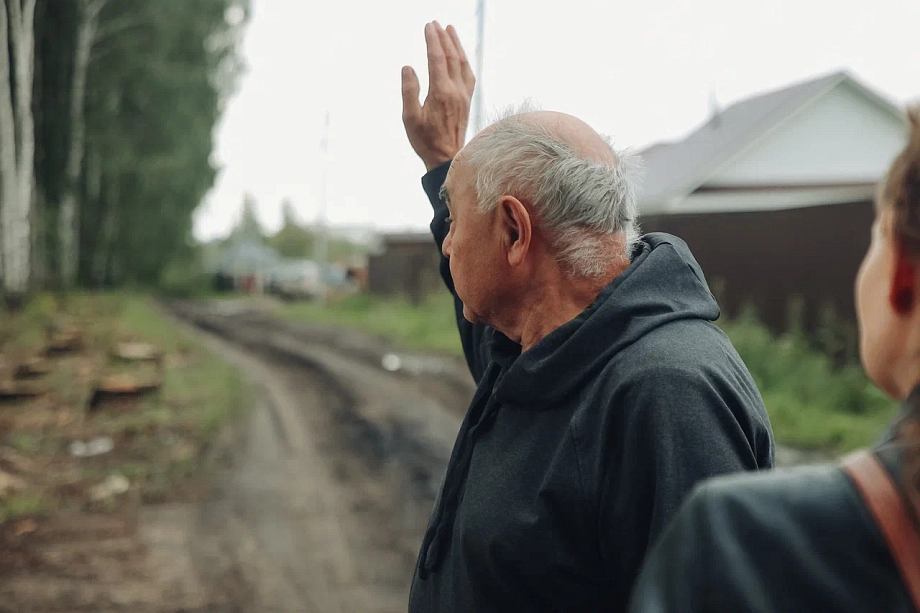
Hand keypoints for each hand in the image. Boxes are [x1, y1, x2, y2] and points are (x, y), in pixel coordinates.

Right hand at [401, 22, 475, 170]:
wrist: (447, 158)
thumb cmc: (425, 140)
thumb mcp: (410, 118)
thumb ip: (409, 90)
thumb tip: (408, 67)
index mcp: (440, 92)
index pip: (437, 58)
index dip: (433, 40)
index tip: (428, 26)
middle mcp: (455, 91)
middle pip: (451, 56)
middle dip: (444, 37)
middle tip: (436, 23)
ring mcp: (464, 95)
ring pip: (463, 63)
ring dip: (456, 45)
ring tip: (450, 30)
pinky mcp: (467, 101)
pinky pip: (468, 74)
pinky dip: (464, 60)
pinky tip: (461, 55)